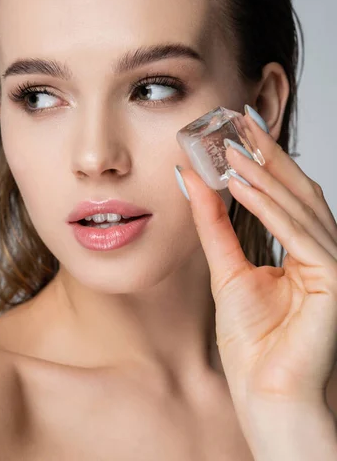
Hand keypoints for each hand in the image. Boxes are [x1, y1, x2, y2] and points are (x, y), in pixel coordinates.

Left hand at [176, 109, 336, 413]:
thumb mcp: (226, 269)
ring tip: (233, 149)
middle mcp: (323, 250)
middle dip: (267, 155)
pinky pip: (299, 234)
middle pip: (297, 191)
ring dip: (265, 174)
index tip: (235, 131)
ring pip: (300, 206)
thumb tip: (195, 181)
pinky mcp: (334, 280)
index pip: (284, 194)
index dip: (262, 160)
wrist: (266, 395)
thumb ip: (214, 225)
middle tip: (238, 123)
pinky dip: (271, 208)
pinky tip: (243, 185)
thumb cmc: (253, 343)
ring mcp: (332, 264)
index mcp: (303, 249)